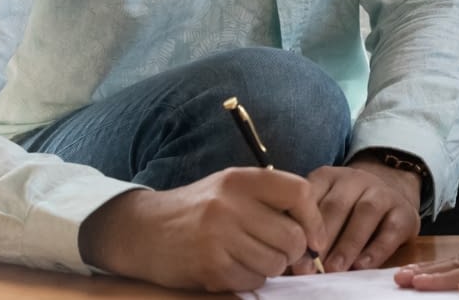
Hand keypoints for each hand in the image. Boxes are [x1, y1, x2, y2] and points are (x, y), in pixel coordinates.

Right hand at [79, 167, 325, 291]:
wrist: (143, 231)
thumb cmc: (199, 210)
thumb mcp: (231, 188)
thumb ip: (270, 200)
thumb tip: (315, 233)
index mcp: (241, 179)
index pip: (299, 192)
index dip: (314, 218)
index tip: (315, 237)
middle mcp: (230, 204)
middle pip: (292, 235)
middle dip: (294, 251)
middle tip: (281, 252)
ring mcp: (219, 236)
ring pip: (276, 262)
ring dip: (272, 266)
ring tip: (252, 257)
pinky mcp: (210, 267)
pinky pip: (253, 280)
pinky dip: (251, 278)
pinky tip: (234, 267)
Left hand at [295, 158, 420, 272]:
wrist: (392, 190)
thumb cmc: (347, 209)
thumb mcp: (324, 206)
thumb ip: (308, 226)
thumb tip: (289, 259)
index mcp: (329, 176)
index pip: (311, 195)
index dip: (300, 225)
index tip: (291, 252)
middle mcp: (356, 179)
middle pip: (337, 205)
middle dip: (322, 239)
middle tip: (309, 267)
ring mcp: (383, 192)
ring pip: (365, 212)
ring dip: (347, 244)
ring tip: (333, 269)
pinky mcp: (405, 211)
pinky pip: (391, 229)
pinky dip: (376, 249)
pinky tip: (361, 265)